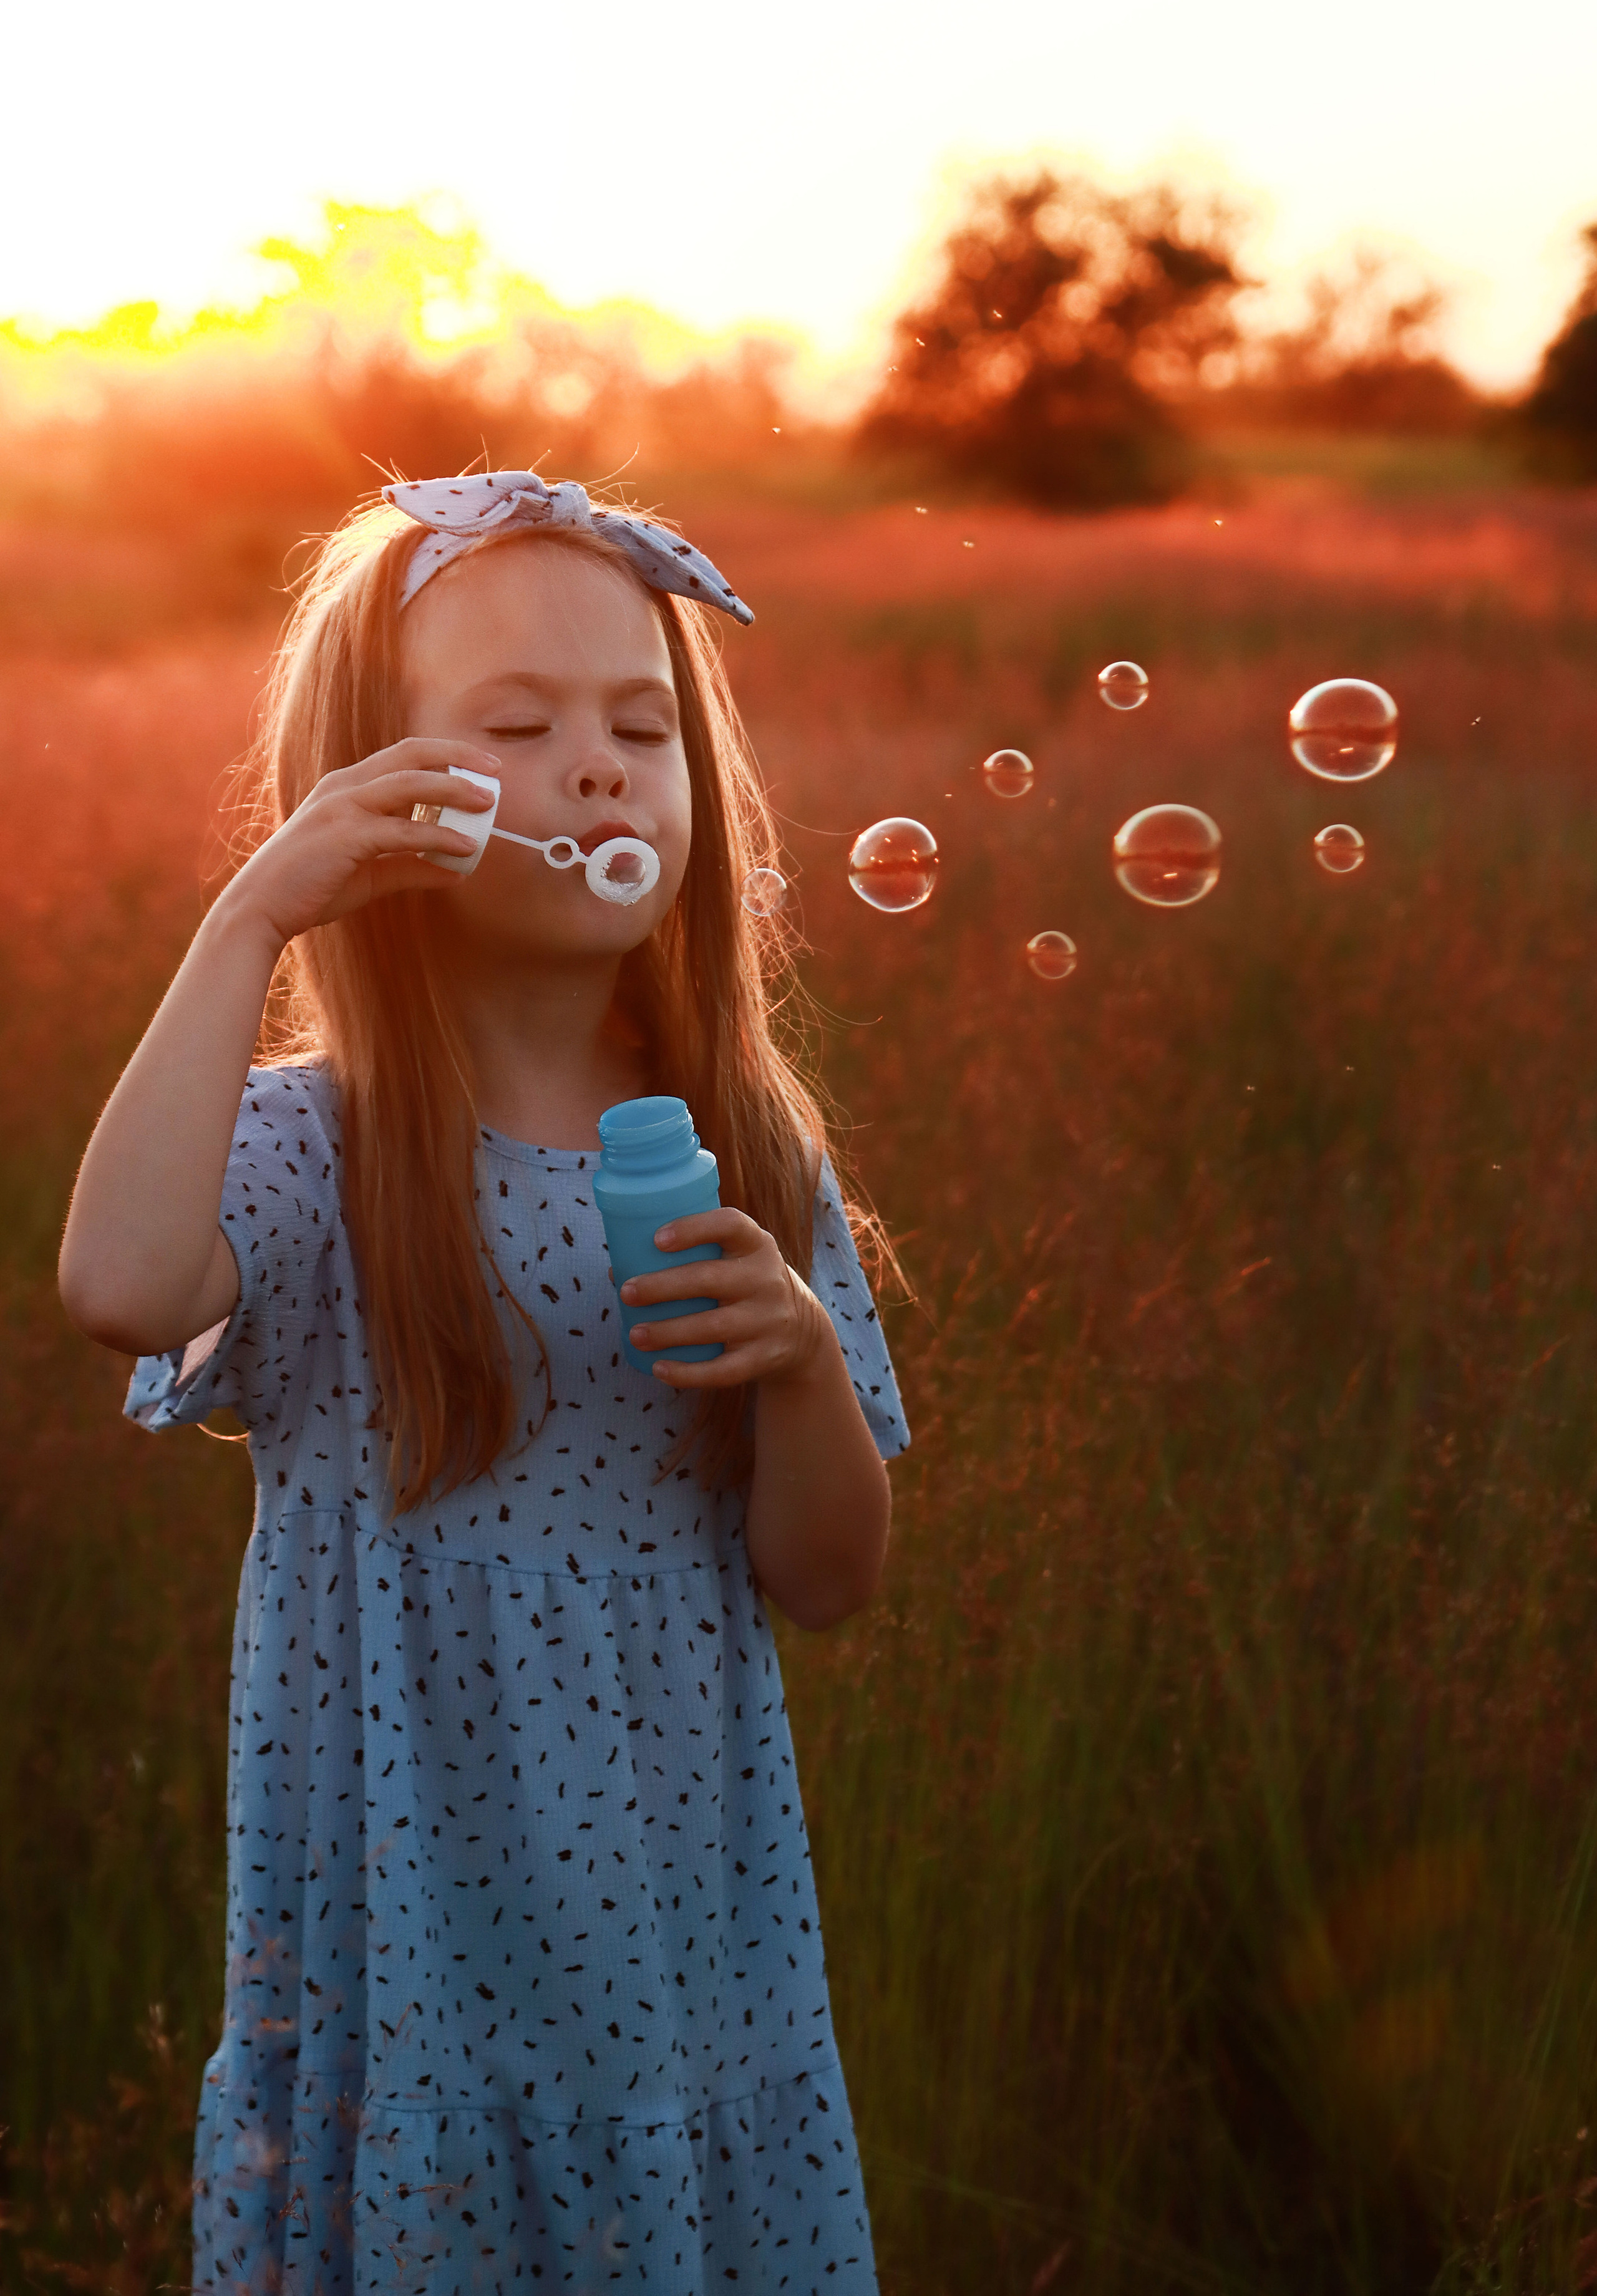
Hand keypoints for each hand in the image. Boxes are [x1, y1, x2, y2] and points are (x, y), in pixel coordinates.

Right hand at [217, 739, 499, 949]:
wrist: (261, 907)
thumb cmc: (311, 888)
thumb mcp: (370, 874)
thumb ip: (411, 867)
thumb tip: (457, 870)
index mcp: (347, 786)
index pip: (404, 756)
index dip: (445, 755)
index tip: (480, 766)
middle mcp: (344, 787)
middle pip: (411, 755)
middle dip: (456, 758)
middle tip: (494, 770)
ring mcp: (342, 808)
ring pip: (409, 785)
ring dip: (453, 791)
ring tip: (487, 803)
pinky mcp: (345, 837)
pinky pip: (403, 832)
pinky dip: (438, 838)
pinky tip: (464, 849)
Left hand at [621, 1209, 836, 1388]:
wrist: (801, 1329)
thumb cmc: (745, 1284)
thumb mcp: (734, 1260)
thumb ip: (689, 1258)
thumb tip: (617, 1272)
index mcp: (756, 1244)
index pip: (729, 1225)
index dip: (693, 1229)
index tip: (657, 1239)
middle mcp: (766, 1279)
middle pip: (710, 1279)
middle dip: (662, 1287)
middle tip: (627, 1293)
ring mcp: (768, 1321)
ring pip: (713, 1327)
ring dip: (668, 1332)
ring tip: (635, 1334)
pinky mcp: (764, 1357)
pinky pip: (723, 1370)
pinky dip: (688, 1373)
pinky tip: (658, 1369)